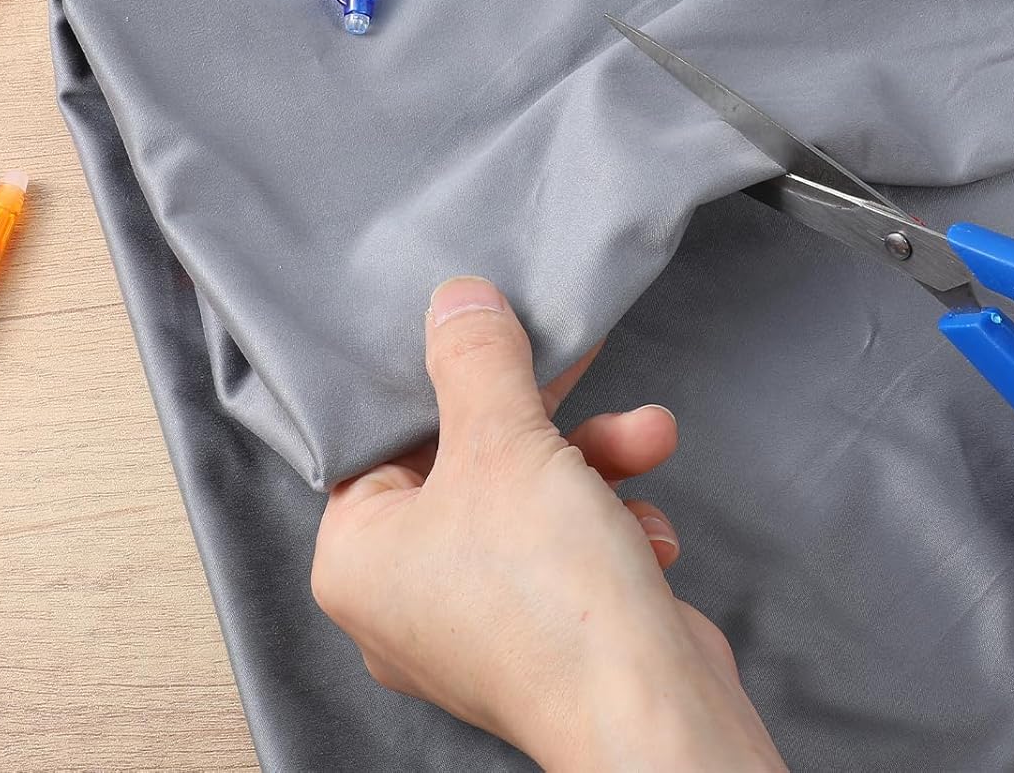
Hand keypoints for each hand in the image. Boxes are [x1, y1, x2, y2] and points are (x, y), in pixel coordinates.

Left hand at [311, 276, 784, 771]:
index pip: (382, 439)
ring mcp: (478, 622)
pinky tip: (649, 531)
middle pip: (467, 460)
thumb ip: (476, 358)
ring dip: (597, 460)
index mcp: (358, 558)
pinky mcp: (546, 634)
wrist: (655, 714)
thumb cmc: (552, 597)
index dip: (438, 380)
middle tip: (572, 365)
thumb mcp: (504, 440)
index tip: (482, 332)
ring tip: (646, 438)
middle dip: (546, 417)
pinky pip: (567, 545)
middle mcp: (406, 597)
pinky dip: (612, 520)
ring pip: (529, 496)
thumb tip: (455, 299)